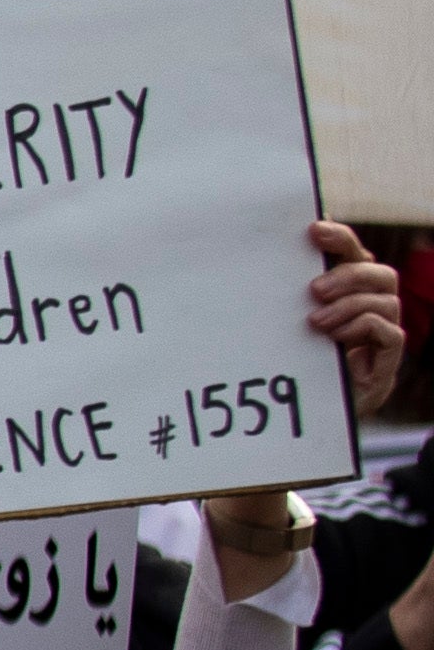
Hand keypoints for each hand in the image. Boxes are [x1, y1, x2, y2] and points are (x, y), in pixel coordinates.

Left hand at [300, 215, 403, 418]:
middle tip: (314, 290)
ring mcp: (383, 335)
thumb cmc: (292, 365)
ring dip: (350, 306)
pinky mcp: (387, 362)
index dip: (340, 239)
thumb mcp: (284, 325)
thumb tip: (259, 258)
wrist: (307, 418)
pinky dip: (363, 329)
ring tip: (316, 322)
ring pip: (386, 301)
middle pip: (381, 274)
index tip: (312, 231)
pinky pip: (390, 334)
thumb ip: (283, 296)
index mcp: (348, 293)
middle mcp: (372, 309)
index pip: (355, 255)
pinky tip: (335, 339)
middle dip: (349, 275)